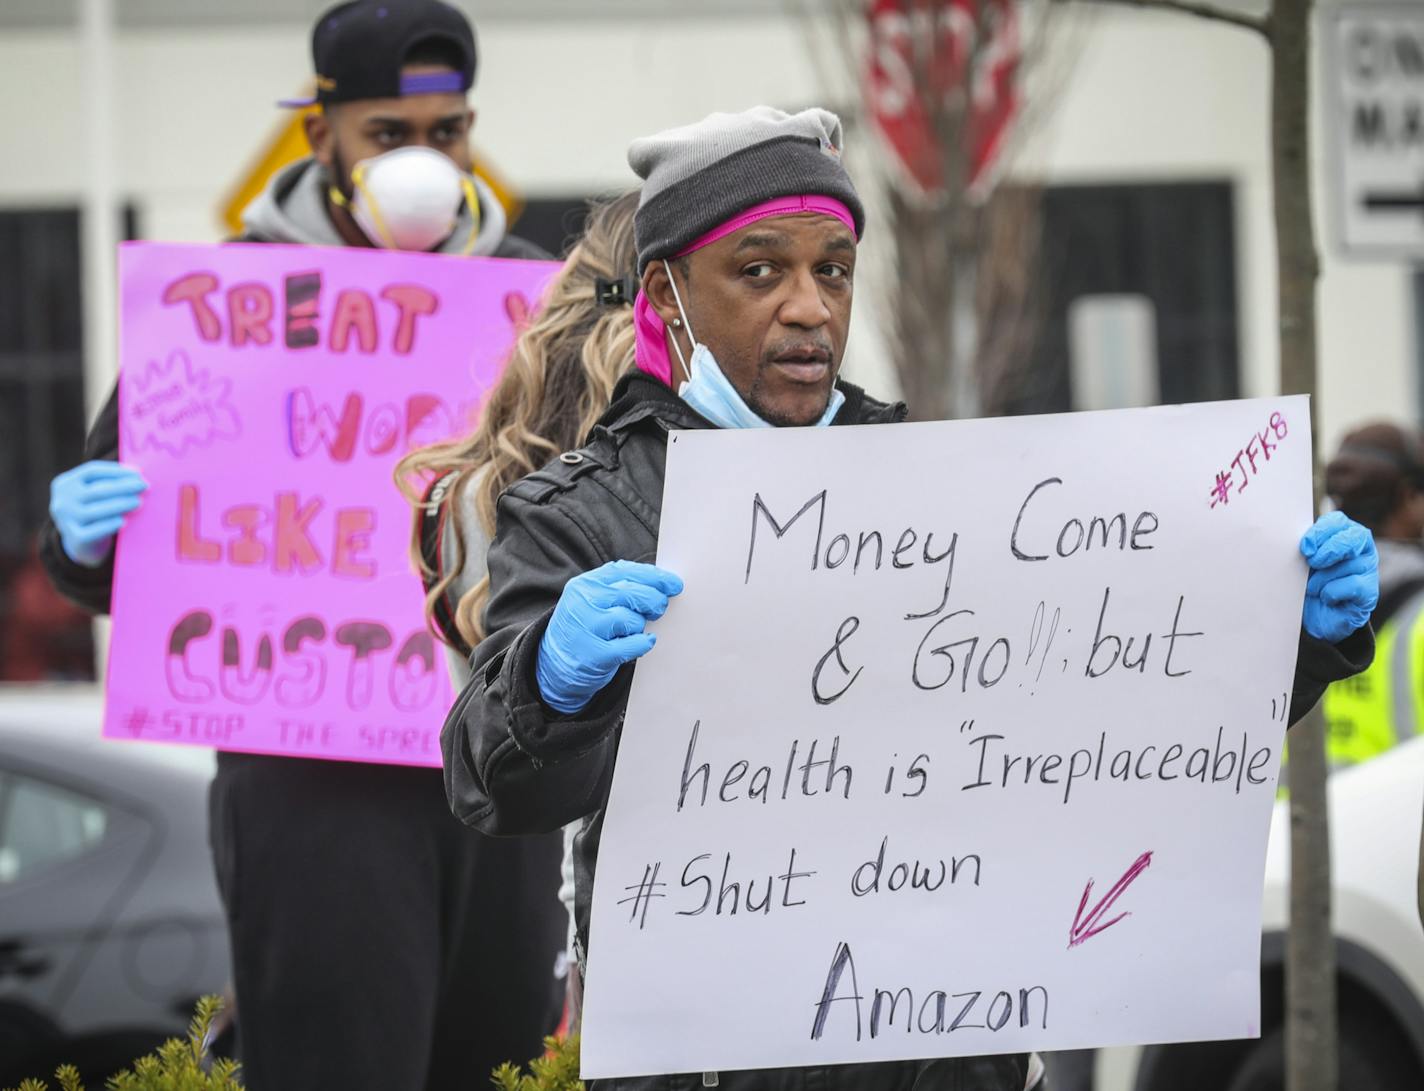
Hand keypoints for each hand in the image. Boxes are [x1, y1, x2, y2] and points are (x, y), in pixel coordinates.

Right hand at [49, 461, 147, 567]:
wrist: (81, 542)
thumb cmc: (93, 509)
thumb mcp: (92, 493)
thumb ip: (106, 482)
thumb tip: (137, 472)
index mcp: (64, 484)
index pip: (91, 471)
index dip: (116, 471)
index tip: (138, 472)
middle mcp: (62, 501)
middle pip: (96, 490)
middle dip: (123, 487)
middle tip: (144, 485)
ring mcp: (66, 520)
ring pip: (97, 510)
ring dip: (120, 504)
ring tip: (138, 501)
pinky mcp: (75, 538)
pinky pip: (95, 531)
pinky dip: (110, 525)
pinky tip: (123, 521)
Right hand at [536, 560, 683, 714]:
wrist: (554, 665)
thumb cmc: (584, 627)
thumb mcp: (592, 599)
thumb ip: (619, 587)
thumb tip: (661, 583)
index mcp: (586, 583)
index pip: (626, 571)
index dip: (654, 577)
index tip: (674, 584)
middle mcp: (584, 602)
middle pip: (634, 593)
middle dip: (654, 601)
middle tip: (659, 608)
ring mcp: (588, 627)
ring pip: (633, 619)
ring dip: (641, 625)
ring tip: (633, 630)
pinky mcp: (595, 653)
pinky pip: (633, 644)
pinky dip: (643, 643)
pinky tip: (643, 642)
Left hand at [1300, 511, 1377, 642]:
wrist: (1315, 616)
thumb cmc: (1308, 582)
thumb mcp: (1302, 562)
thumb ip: (1306, 548)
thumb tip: (1304, 544)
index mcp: (1343, 534)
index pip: (1338, 520)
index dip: (1321, 531)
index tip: (1305, 547)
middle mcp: (1361, 549)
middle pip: (1354, 536)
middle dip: (1330, 549)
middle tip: (1313, 563)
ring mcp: (1369, 570)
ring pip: (1349, 564)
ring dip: (1323, 578)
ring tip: (1314, 588)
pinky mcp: (1369, 592)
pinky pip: (1352, 585)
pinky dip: (1331, 593)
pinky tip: (1326, 598)